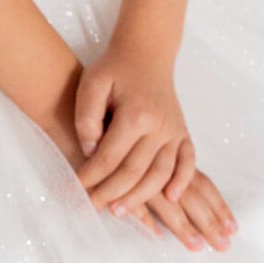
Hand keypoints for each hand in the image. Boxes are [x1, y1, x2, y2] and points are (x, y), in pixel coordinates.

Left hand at [71, 37, 236, 253]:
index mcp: (135, 114)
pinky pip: (188, 162)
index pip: (110, 157)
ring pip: (161, 174)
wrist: (146, 52)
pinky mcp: (183, 133)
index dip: (91, 177)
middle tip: (91, 207)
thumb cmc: (114, 69)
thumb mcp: (91, 84)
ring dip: (141, 196)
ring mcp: (175, 131)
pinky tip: (170, 198)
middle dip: (111, 193)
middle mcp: (159, 126)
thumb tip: (90, 150)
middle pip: (135, 171)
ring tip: (119, 210)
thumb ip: (87, 117)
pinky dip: (181, 182)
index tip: (75, 189)